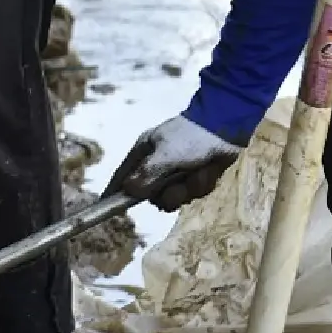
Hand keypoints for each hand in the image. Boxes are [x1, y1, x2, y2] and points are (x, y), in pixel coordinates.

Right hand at [104, 115, 242, 211]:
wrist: (226, 127)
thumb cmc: (191, 137)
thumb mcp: (166, 155)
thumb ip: (147, 174)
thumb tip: (127, 191)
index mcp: (144, 153)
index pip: (122, 175)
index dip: (114, 191)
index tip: (105, 206)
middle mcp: (157, 164)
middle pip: (151, 195)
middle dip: (167, 194)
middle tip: (175, 186)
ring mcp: (176, 172)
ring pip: (174, 197)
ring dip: (188, 189)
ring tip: (197, 173)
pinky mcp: (194, 177)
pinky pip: (193, 193)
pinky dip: (202, 184)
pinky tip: (208, 170)